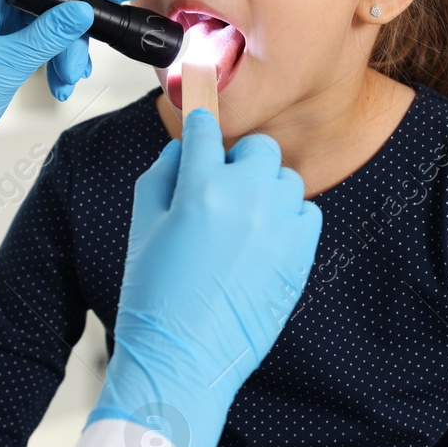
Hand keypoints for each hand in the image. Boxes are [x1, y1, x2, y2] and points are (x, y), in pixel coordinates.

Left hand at [0, 0, 133, 226]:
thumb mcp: (4, 67)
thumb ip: (46, 35)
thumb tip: (83, 9)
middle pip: (43, 1)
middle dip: (71, 32)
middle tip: (81, 66)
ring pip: (40, 27)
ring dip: (61, 53)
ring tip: (66, 83)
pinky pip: (28, 46)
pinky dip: (46, 62)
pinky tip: (57, 85)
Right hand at [88, 109, 321, 446]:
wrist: (184, 360)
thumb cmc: (156, 301)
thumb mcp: (142, 226)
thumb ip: (162, 175)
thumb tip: (184, 148)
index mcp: (200, 187)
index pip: (206, 126)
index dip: (201, 108)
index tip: (203, 86)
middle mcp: (245, 199)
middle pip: (257, 148)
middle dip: (238, 162)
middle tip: (218, 191)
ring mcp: (279, 226)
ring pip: (284, 179)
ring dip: (264, 191)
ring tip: (239, 224)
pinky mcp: (301, 252)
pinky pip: (305, 212)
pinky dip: (286, 219)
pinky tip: (260, 244)